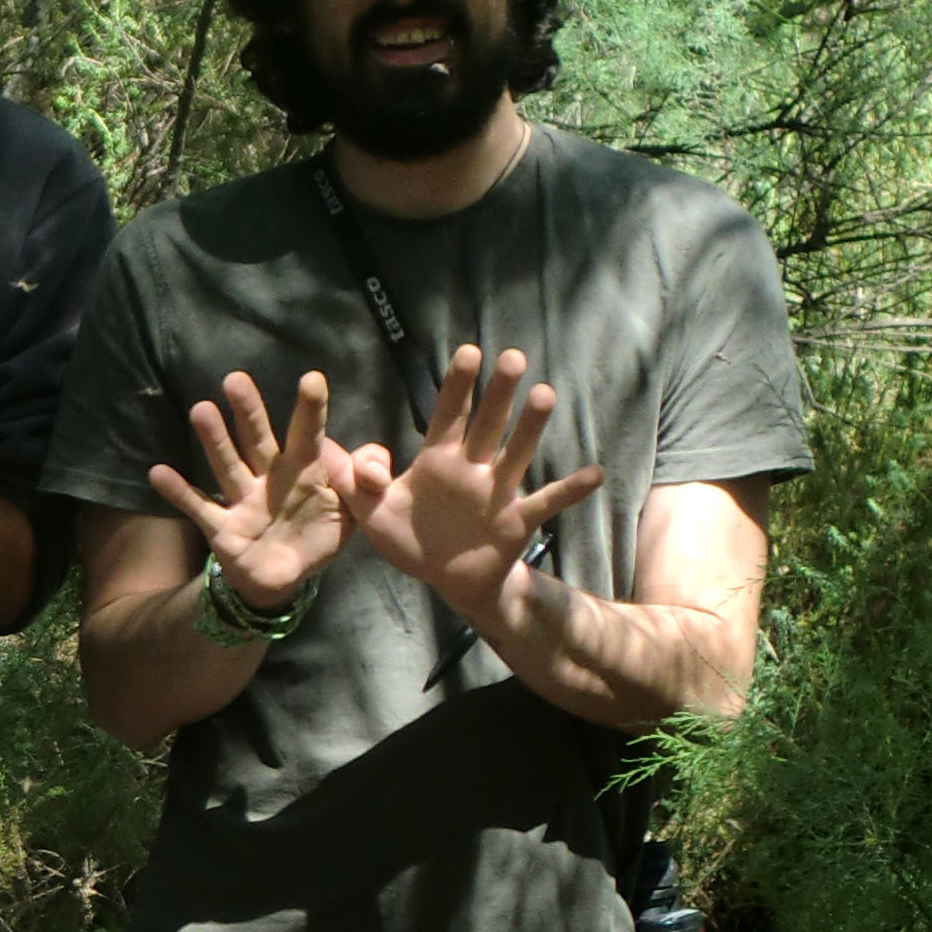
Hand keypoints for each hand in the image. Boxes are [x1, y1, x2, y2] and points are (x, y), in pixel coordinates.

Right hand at [143, 369, 355, 613]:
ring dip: (214, 440)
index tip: (312, 379)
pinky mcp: (222, 527)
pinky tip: (158, 473)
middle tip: (237, 379)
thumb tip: (374, 459)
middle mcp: (268, 478)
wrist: (284, 576)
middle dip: (248, 411)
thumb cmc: (317, 534)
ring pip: (228, 465)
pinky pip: (199, 507)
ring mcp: (242, 501)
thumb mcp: (354, 511)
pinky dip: (179, 492)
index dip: (311, 410)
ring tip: (201, 409)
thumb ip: (364, 482)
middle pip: (257, 440)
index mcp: (303, 472)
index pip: (308, 436)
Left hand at [339, 345, 605, 620]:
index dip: (456, 386)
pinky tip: (596, 473)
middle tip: (511, 357)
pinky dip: (570, 489)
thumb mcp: (372, 513)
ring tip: (544, 394)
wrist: (446, 580)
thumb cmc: (411, 539)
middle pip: (487, 424)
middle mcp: (472, 468)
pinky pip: (547, 502)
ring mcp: (497, 493)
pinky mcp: (516, 521)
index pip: (447, 415)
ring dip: (530, 427)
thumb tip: (335, 448)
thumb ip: (354, 481)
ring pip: (516, 453)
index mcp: (438, 460)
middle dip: (497, 392)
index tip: (467, 352)